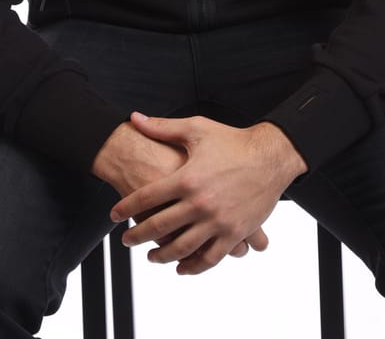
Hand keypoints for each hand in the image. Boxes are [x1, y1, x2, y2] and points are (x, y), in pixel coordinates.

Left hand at [110, 113, 307, 275]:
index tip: (114, 215)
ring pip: (182, 248)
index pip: (146, 198)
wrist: (270, 156)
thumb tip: (135, 117)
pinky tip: (182, 267)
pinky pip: (210, 258)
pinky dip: (193, 267)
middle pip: (158, 227)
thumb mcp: (196, 129)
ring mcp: (217, 221)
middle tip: (126, 240)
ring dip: (162, 256)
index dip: (125, 208)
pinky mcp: (235, 233)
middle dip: (137, 236)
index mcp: (186, 178)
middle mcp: (199, 203)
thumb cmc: (232, 141)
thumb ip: (163, 127)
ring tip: (151, 256)